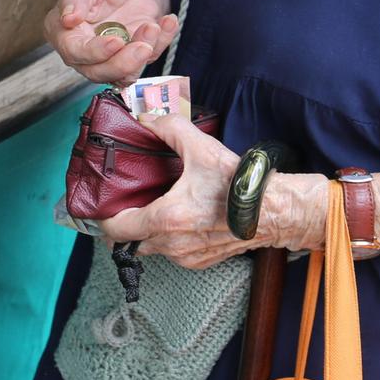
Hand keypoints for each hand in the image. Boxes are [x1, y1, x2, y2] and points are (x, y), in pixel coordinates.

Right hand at [45, 0, 178, 83]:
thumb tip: (67, 19)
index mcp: (65, 33)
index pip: (74, 52)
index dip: (95, 52)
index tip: (115, 41)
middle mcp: (83, 52)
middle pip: (98, 72)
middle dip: (123, 63)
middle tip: (143, 46)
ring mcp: (110, 58)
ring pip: (123, 74)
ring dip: (143, 56)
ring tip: (154, 25)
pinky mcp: (133, 59)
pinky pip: (148, 61)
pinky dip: (161, 44)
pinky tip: (167, 21)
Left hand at [98, 111, 252, 268]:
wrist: (275, 211)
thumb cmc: (240, 185)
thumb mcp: (202, 148)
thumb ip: (170, 128)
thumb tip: (148, 117)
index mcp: (166, 219)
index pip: (116, 229)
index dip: (104, 217)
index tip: (103, 206)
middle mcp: (173, 244)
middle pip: (130, 242)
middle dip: (125, 225)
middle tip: (127, 204)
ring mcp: (187, 256)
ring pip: (152, 248)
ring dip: (148, 232)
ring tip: (153, 208)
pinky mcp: (202, 261)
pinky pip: (173, 253)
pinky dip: (169, 239)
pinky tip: (177, 219)